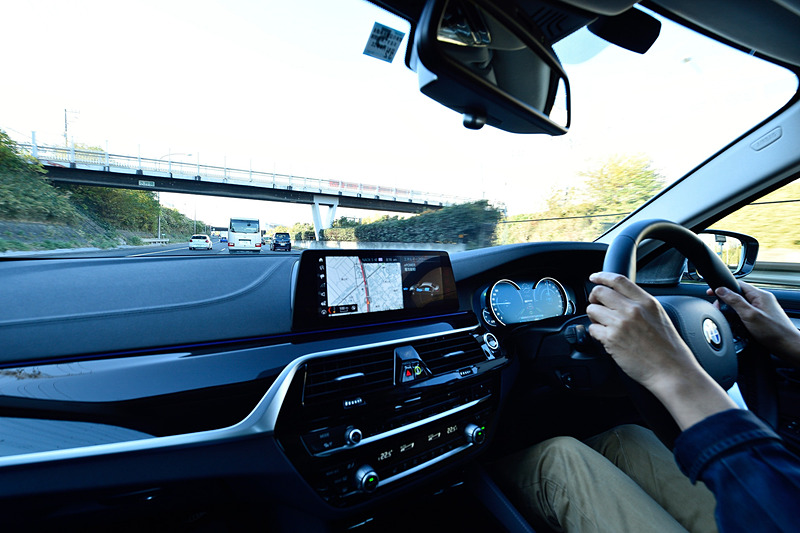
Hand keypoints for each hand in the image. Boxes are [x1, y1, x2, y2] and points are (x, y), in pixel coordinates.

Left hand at [588, 272, 736, 429]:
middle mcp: (633, 309)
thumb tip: (620, 299)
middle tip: (597, 306)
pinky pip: (592, 329)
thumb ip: (640, 304)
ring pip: (592, 310)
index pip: (618, 280)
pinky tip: (607, 339)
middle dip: (594, 298)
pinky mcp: (611, 338)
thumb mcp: (659, 316)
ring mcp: (620, 323)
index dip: (602, 276)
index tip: (594, 278)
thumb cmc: (668, 348)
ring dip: (595, 317)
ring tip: (605, 326)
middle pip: (600, 292)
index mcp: (646, 301)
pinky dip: (596, 333)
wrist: (672, 371)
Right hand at [709, 281, 799, 363]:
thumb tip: (721, 290)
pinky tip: (737, 325)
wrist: (788, 346)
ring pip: (742, 305)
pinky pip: (746, 313)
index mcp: (760, 295)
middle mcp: (762, 300)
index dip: (723, 288)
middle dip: (726, 302)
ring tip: (729, 319)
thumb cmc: (774, 332)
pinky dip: (739, 318)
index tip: (711, 292)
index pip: (737, 284)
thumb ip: (735, 301)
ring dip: (733, 311)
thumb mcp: (750, 315)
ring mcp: (763, 309)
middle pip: (738, 295)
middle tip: (719, 310)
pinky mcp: (762, 318)